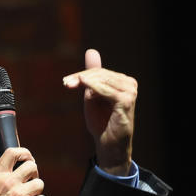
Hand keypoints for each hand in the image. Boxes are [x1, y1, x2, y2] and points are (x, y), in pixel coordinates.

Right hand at [0, 147, 45, 195]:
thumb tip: (12, 177)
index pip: (13, 152)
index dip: (25, 153)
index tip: (27, 160)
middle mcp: (8, 182)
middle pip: (32, 166)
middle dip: (34, 174)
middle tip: (30, 184)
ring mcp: (18, 195)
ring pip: (40, 183)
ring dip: (37, 192)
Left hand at [62, 49, 136, 175]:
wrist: (108, 145)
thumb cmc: (101, 122)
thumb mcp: (92, 97)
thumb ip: (91, 77)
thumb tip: (91, 50)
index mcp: (123, 81)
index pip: (99, 72)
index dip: (81, 75)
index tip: (66, 82)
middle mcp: (129, 84)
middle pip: (100, 74)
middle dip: (80, 78)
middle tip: (66, 83)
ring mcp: (130, 92)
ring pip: (102, 79)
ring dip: (84, 82)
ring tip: (70, 85)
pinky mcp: (127, 101)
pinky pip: (106, 90)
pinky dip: (93, 87)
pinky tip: (82, 85)